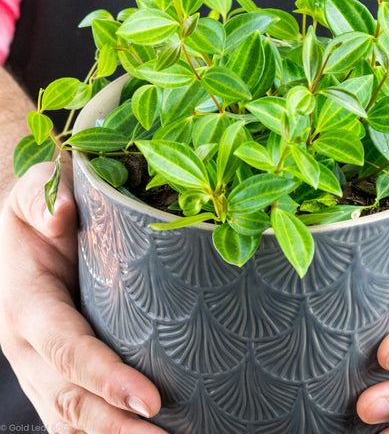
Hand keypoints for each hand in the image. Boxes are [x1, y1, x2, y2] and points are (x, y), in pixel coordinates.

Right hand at [0, 160, 166, 433]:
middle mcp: (30, 345)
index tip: (150, 399)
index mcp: (26, 304)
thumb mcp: (34, 191)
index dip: (104, 376)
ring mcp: (41, 365)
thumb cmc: (41, 206)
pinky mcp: (57, 371)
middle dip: (116, 427)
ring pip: (69, 420)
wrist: (30, 227)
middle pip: (70, 400)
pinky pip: (73, 417)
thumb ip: (42, 197)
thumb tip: (62, 212)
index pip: (67, 348)